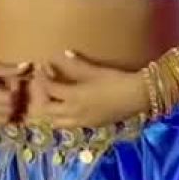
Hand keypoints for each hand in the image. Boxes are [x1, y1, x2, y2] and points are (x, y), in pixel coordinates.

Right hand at [0, 57, 27, 123]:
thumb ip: (6, 69)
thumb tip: (28, 66)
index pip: (9, 100)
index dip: (16, 93)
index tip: (14, 84)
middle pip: (8, 112)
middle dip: (15, 103)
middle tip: (12, 92)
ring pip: (2, 120)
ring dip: (9, 111)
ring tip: (6, 99)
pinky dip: (0, 116)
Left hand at [29, 52, 148, 128]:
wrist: (136, 97)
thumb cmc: (116, 81)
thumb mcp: (95, 71)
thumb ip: (77, 64)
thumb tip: (65, 54)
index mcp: (73, 97)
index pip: (49, 89)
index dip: (43, 78)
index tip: (43, 67)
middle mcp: (74, 113)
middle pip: (47, 110)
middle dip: (42, 97)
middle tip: (45, 84)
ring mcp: (82, 122)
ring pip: (56, 122)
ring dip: (51, 111)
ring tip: (54, 98)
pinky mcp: (91, 125)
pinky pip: (70, 124)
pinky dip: (63, 117)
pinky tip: (70, 106)